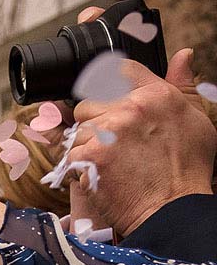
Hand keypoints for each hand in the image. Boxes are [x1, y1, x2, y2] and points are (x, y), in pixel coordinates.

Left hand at [69, 49, 215, 237]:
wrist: (172, 209)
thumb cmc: (186, 168)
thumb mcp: (194, 119)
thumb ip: (182, 85)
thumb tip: (183, 54)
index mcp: (156, 94)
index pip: (118, 71)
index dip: (107, 84)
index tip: (106, 99)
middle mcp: (130, 108)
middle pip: (88, 102)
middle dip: (94, 121)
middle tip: (113, 143)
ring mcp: (108, 132)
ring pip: (77, 129)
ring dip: (87, 145)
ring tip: (112, 162)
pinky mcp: (90, 156)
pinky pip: (71, 153)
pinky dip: (81, 166)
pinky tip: (103, 174)